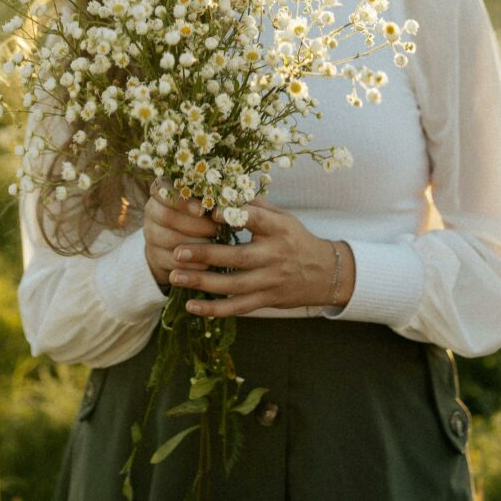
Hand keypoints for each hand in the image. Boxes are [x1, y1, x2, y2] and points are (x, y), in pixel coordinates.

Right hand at [143, 179, 217, 290]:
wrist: (180, 242)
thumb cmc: (199, 215)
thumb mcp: (203, 202)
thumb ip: (214, 200)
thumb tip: (236, 209)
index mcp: (162, 192)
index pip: (162, 190)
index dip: (182, 201)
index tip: (202, 210)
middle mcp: (152, 211)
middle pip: (167, 216)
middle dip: (195, 224)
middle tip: (216, 230)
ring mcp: (151, 235)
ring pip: (171, 240)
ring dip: (197, 245)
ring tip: (215, 246)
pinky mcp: (155, 257)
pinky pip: (173, 261)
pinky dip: (193, 264)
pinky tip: (208, 264)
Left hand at [167, 197, 355, 316]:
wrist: (325, 273)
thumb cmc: (295, 239)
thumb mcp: (283, 217)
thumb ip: (254, 206)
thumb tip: (223, 192)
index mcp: (278, 229)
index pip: (255, 220)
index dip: (233, 215)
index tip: (208, 211)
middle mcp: (275, 255)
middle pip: (237, 257)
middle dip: (205, 255)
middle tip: (177, 251)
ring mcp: (270, 281)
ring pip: (233, 285)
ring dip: (202, 283)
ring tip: (175, 277)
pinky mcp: (266, 300)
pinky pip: (237, 307)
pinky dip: (214, 309)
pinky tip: (191, 306)